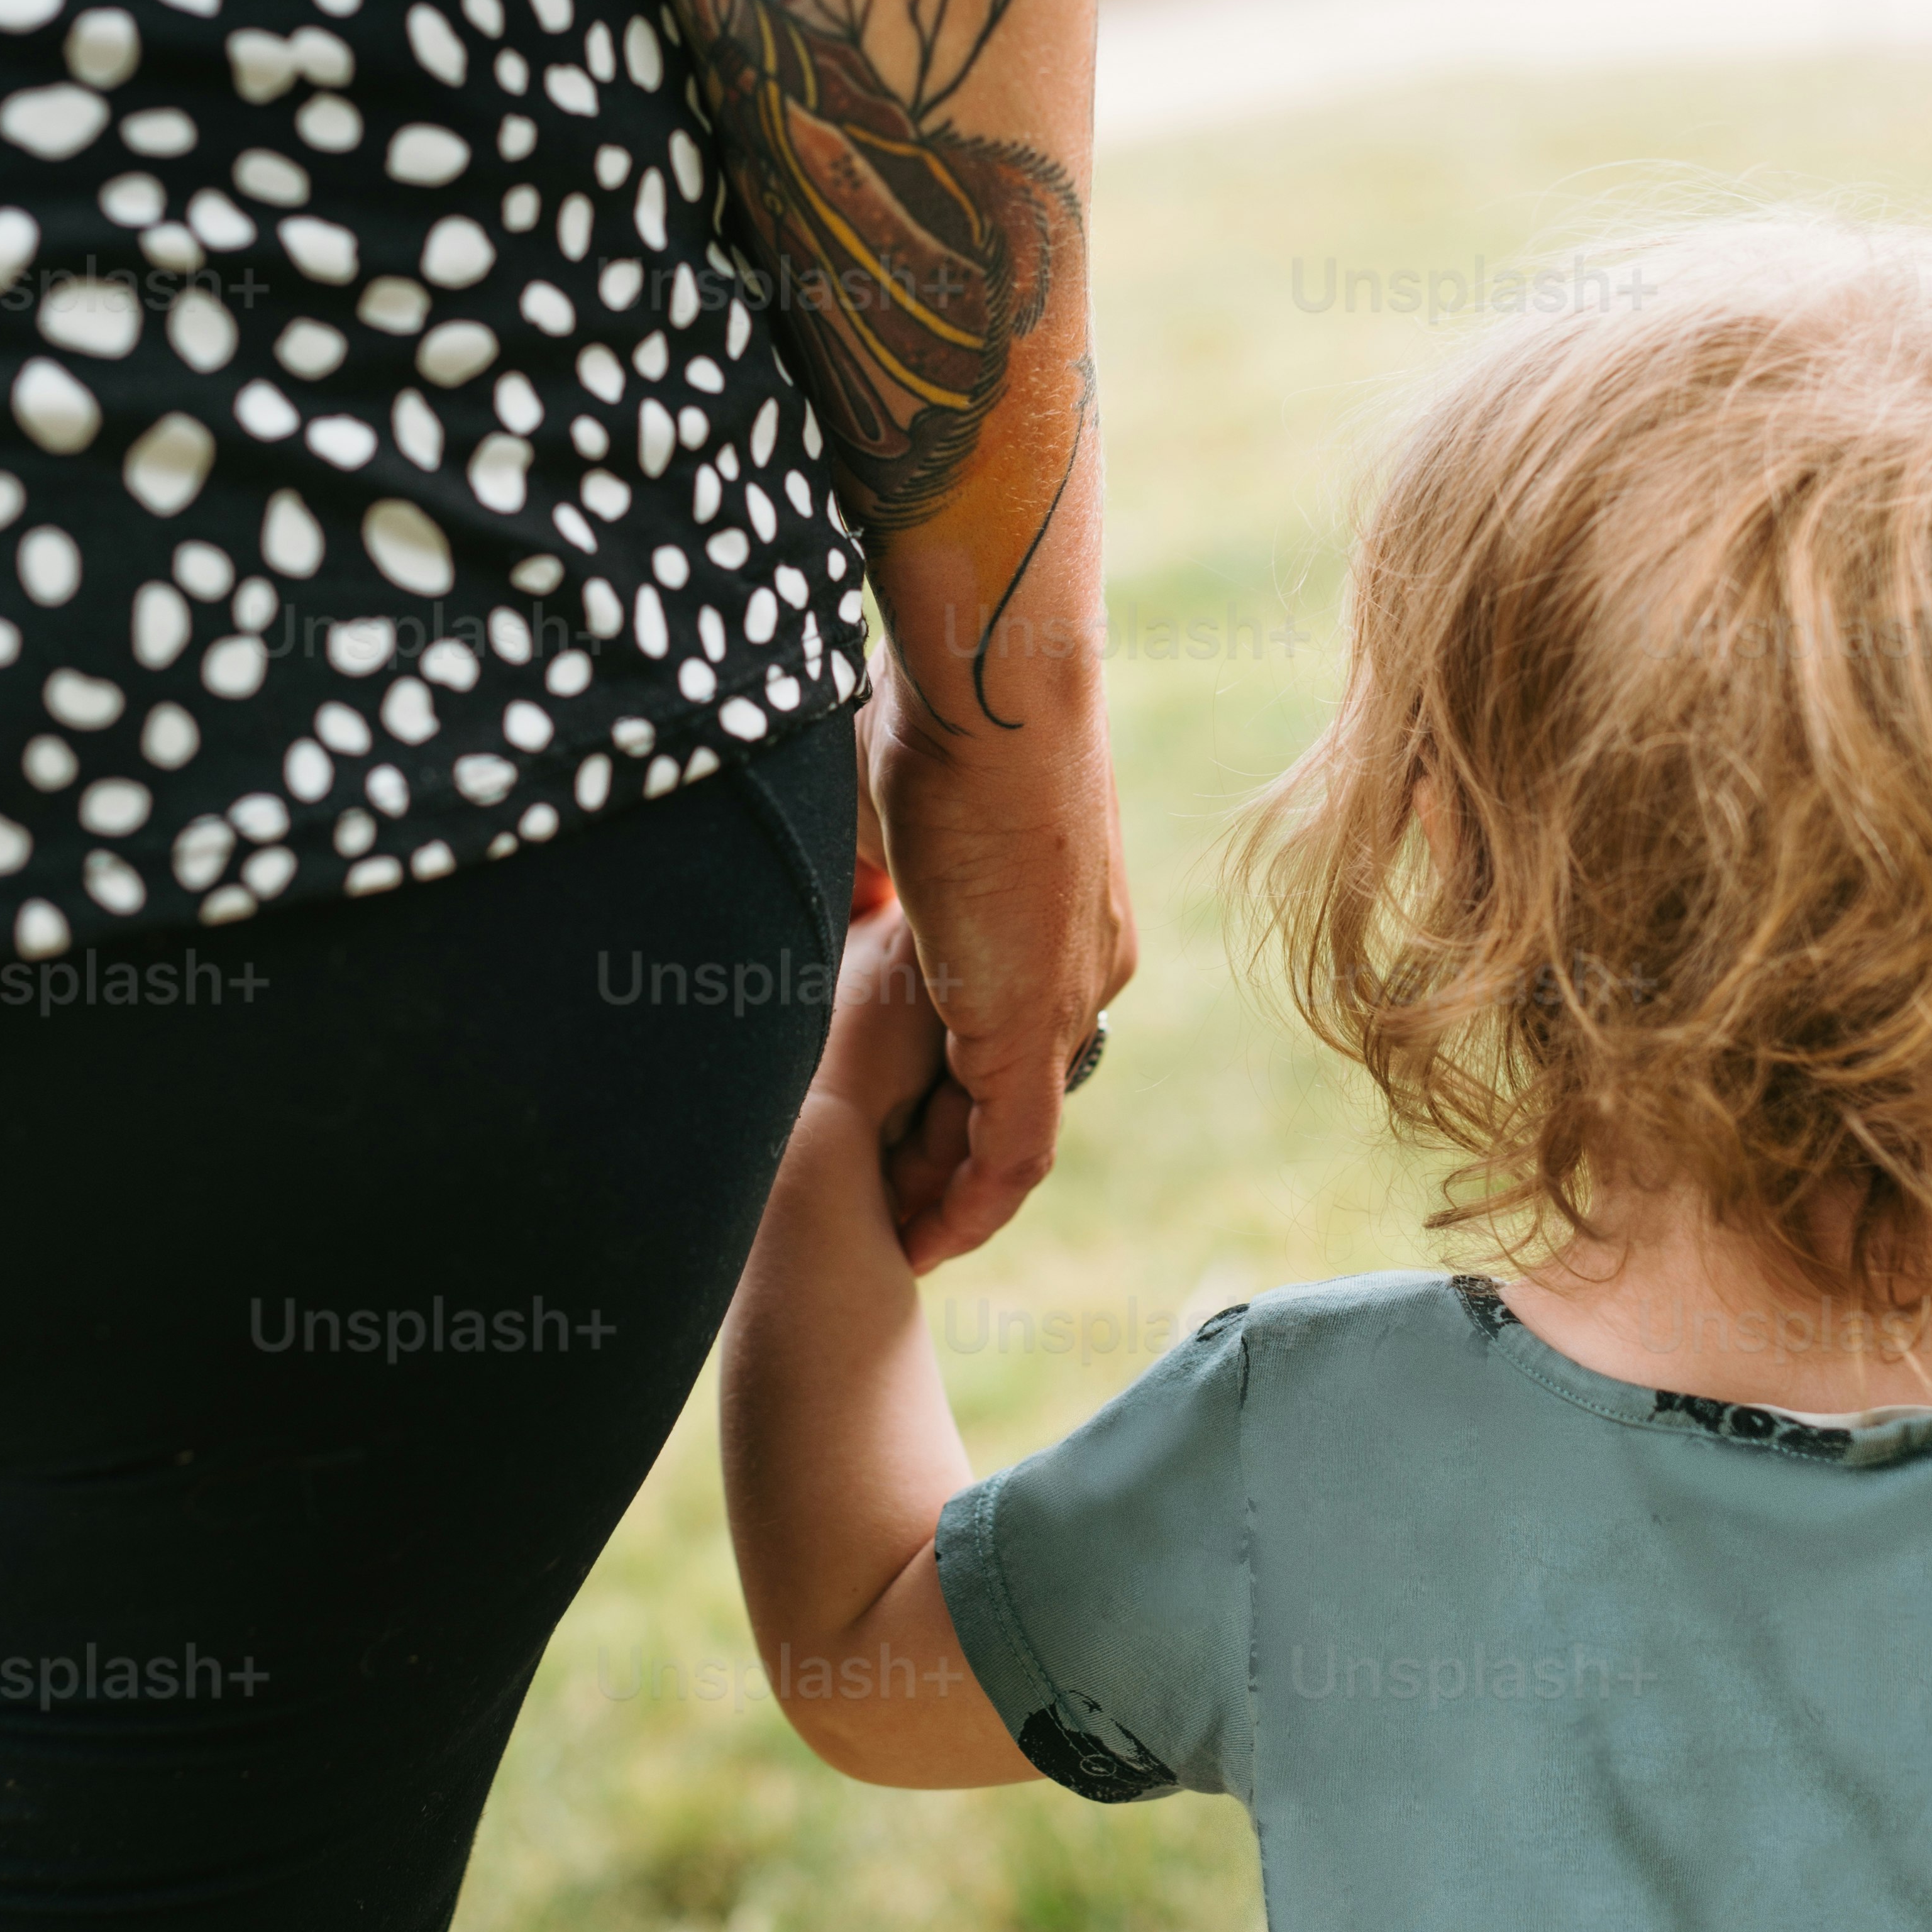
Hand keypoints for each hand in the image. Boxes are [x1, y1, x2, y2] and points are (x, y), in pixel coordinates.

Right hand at [856, 650, 1134, 1272]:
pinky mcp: (1032, 1022)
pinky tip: (927, 1240)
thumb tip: (847, 880)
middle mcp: (1084, 965)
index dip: (964, 1088)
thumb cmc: (944, 711)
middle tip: (896, 1211)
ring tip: (904, 1243)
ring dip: (959, 1195)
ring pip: (1019, 1131)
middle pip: (1021, 1090)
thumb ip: (882, 859)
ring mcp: (1066, 997)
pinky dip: (973, 1201)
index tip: (912, 1127)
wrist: (998, 688)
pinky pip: (1015, 1147)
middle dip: (957, 1158)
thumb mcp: (905, 804)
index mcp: (1059, 913)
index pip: (1013, 1025)